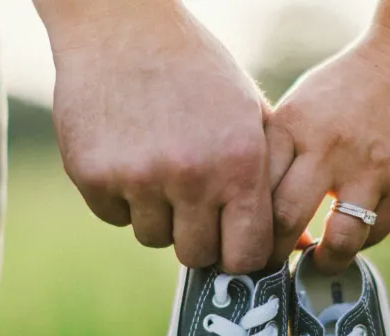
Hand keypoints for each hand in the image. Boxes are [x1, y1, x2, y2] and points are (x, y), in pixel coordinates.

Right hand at [44, 3, 272, 272]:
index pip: (246, 254)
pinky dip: (121, 198)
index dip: (240, 255)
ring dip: (158, 215)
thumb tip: (296, 244)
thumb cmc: (198, 72)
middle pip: (196, 255)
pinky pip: (114, 216)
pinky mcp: (93, 175)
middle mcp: (191, 176)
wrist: (123, 26)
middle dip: (198, 237)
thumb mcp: (249, 114)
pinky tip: (129, 154)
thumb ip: (272, 179)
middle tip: (193, 204)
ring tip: (161, 166)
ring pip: (153, 237)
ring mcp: (138, 178)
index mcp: (239, 163)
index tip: (232, 244)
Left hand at [265, 28, 389, 274]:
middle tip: (271, 265)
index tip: (242, 240)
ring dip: (323, 262)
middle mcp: (327, 148)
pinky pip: (375, 232)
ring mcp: (370, 169)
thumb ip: (280, 152)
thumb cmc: (350, 85)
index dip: (243, 225)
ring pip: (338, 240)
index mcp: (293, 126)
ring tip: (317, 262)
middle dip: (273, 255)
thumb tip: (252, 209)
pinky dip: (358, 242)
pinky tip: (350, 235)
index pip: (254, 190)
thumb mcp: (302, 106)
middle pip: (285, 221)